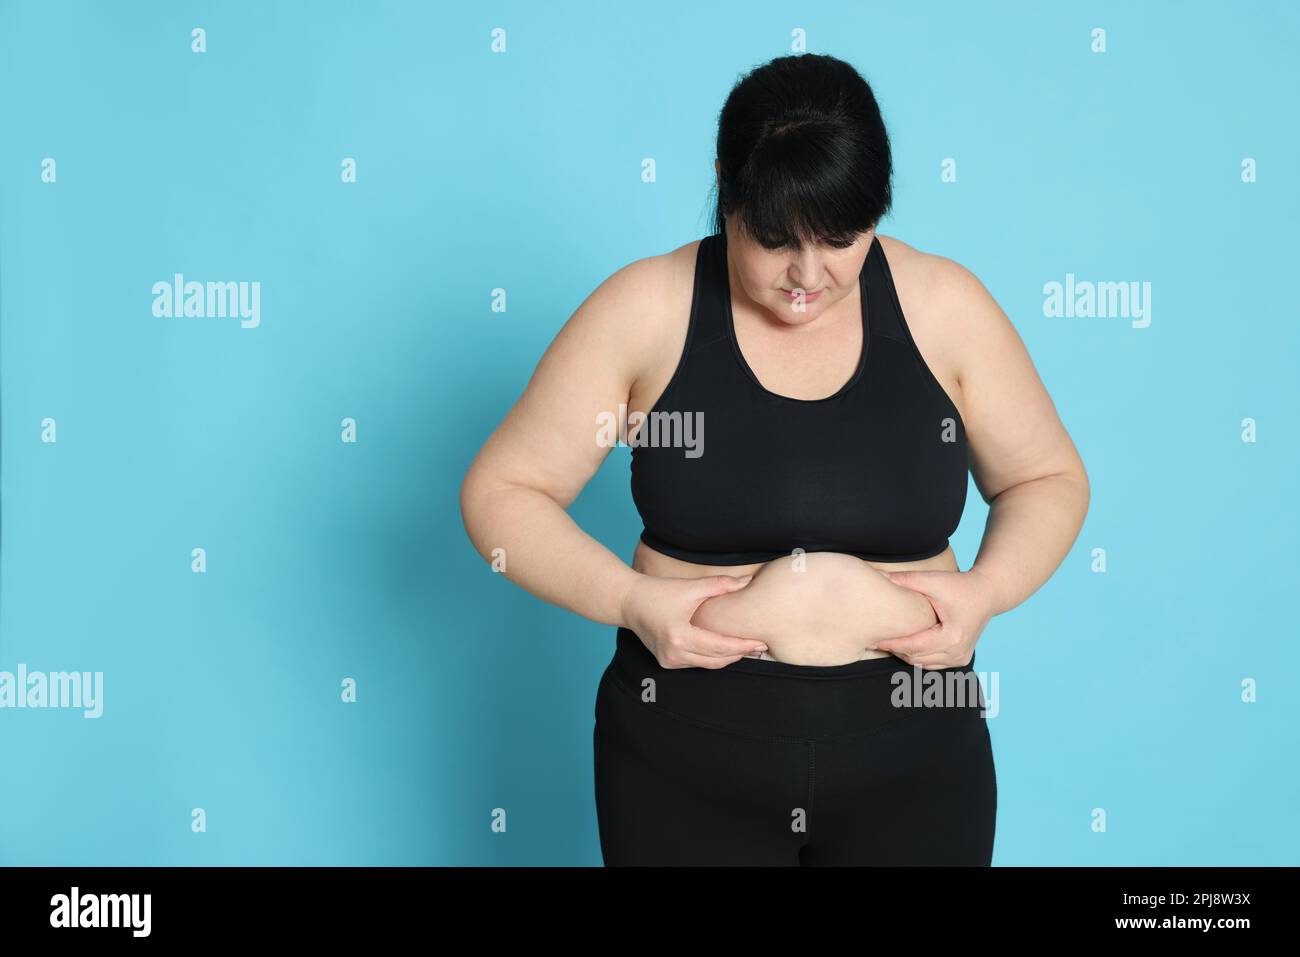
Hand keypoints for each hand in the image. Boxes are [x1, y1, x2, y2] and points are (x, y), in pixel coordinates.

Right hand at [620, 573, 767, 668]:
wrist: (628, 602)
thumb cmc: (658, 591)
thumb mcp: (690, 587)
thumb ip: (720, 585)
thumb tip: (748, 581)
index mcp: (680, 636)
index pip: (720, 647)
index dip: (743, 646)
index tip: (761, 642)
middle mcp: (673, 653)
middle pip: (716, 661)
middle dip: (739, 654)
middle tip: (760, 647)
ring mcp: (668, 660)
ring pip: (706, 665)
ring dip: (726, 658)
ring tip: (747, 649)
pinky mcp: (666, 662)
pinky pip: (695, 663)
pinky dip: (711, 658)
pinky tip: (724, 650)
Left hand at [869, 569, 995, 668]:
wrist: (988, 593)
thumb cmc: (960, 586)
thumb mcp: (933, 580)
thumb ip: (904, 580)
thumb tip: (877, 576)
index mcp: (952, 636)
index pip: (913, 647)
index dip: (891, 644)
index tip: (872, 640)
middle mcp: (958, 652)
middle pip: (916, 658)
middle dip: (895, 650)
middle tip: (873, 641)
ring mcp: (961, 658)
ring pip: (923, 664)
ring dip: (905, 655)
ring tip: (886, 643)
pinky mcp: (961, 659)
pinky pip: (932, 664)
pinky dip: (918, 657)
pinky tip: (904, 645)